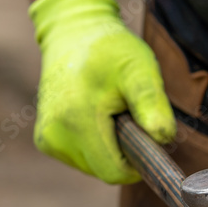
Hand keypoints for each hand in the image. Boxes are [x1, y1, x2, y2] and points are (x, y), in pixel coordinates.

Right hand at [29, 0, 174, 183]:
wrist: (73, 34)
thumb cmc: (111, 51)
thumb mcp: (138, 68)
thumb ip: (151, 103)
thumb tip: (162, 136)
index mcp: (77, 120)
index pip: (114, 172)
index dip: (136, 163)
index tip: (145, 138)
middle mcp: (56, 134)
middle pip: (104, 171)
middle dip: (122, 152)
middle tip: (125, 116)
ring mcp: (47, 139)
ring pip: (93, 167)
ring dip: (108, 148)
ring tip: (107, 112)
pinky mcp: (45, 140)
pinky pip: (80, 158)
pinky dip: (94, 145)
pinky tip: (92, 116)